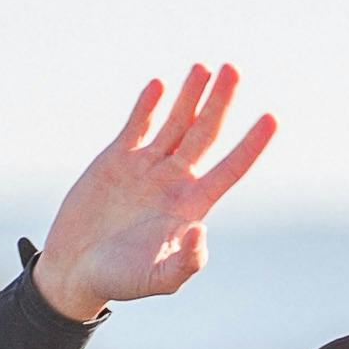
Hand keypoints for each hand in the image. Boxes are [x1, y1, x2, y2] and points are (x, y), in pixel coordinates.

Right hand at [31, 64, 276, 322]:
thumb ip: (185, 262)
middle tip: (234, 69)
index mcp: (191, 207)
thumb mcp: (158, 280)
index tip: (272, 118)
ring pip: (174, 122)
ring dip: (189, 95)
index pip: (230, 169)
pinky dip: (147, 106)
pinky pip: (137, 126)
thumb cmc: (121, 281)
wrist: (76, 270)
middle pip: (204, 134)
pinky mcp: (116, 159)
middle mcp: (174, 181)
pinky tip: (159, 85)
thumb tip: (200, 231)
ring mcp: (147, 167)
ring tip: (204, 67)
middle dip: (219, 102)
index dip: (251, 144)